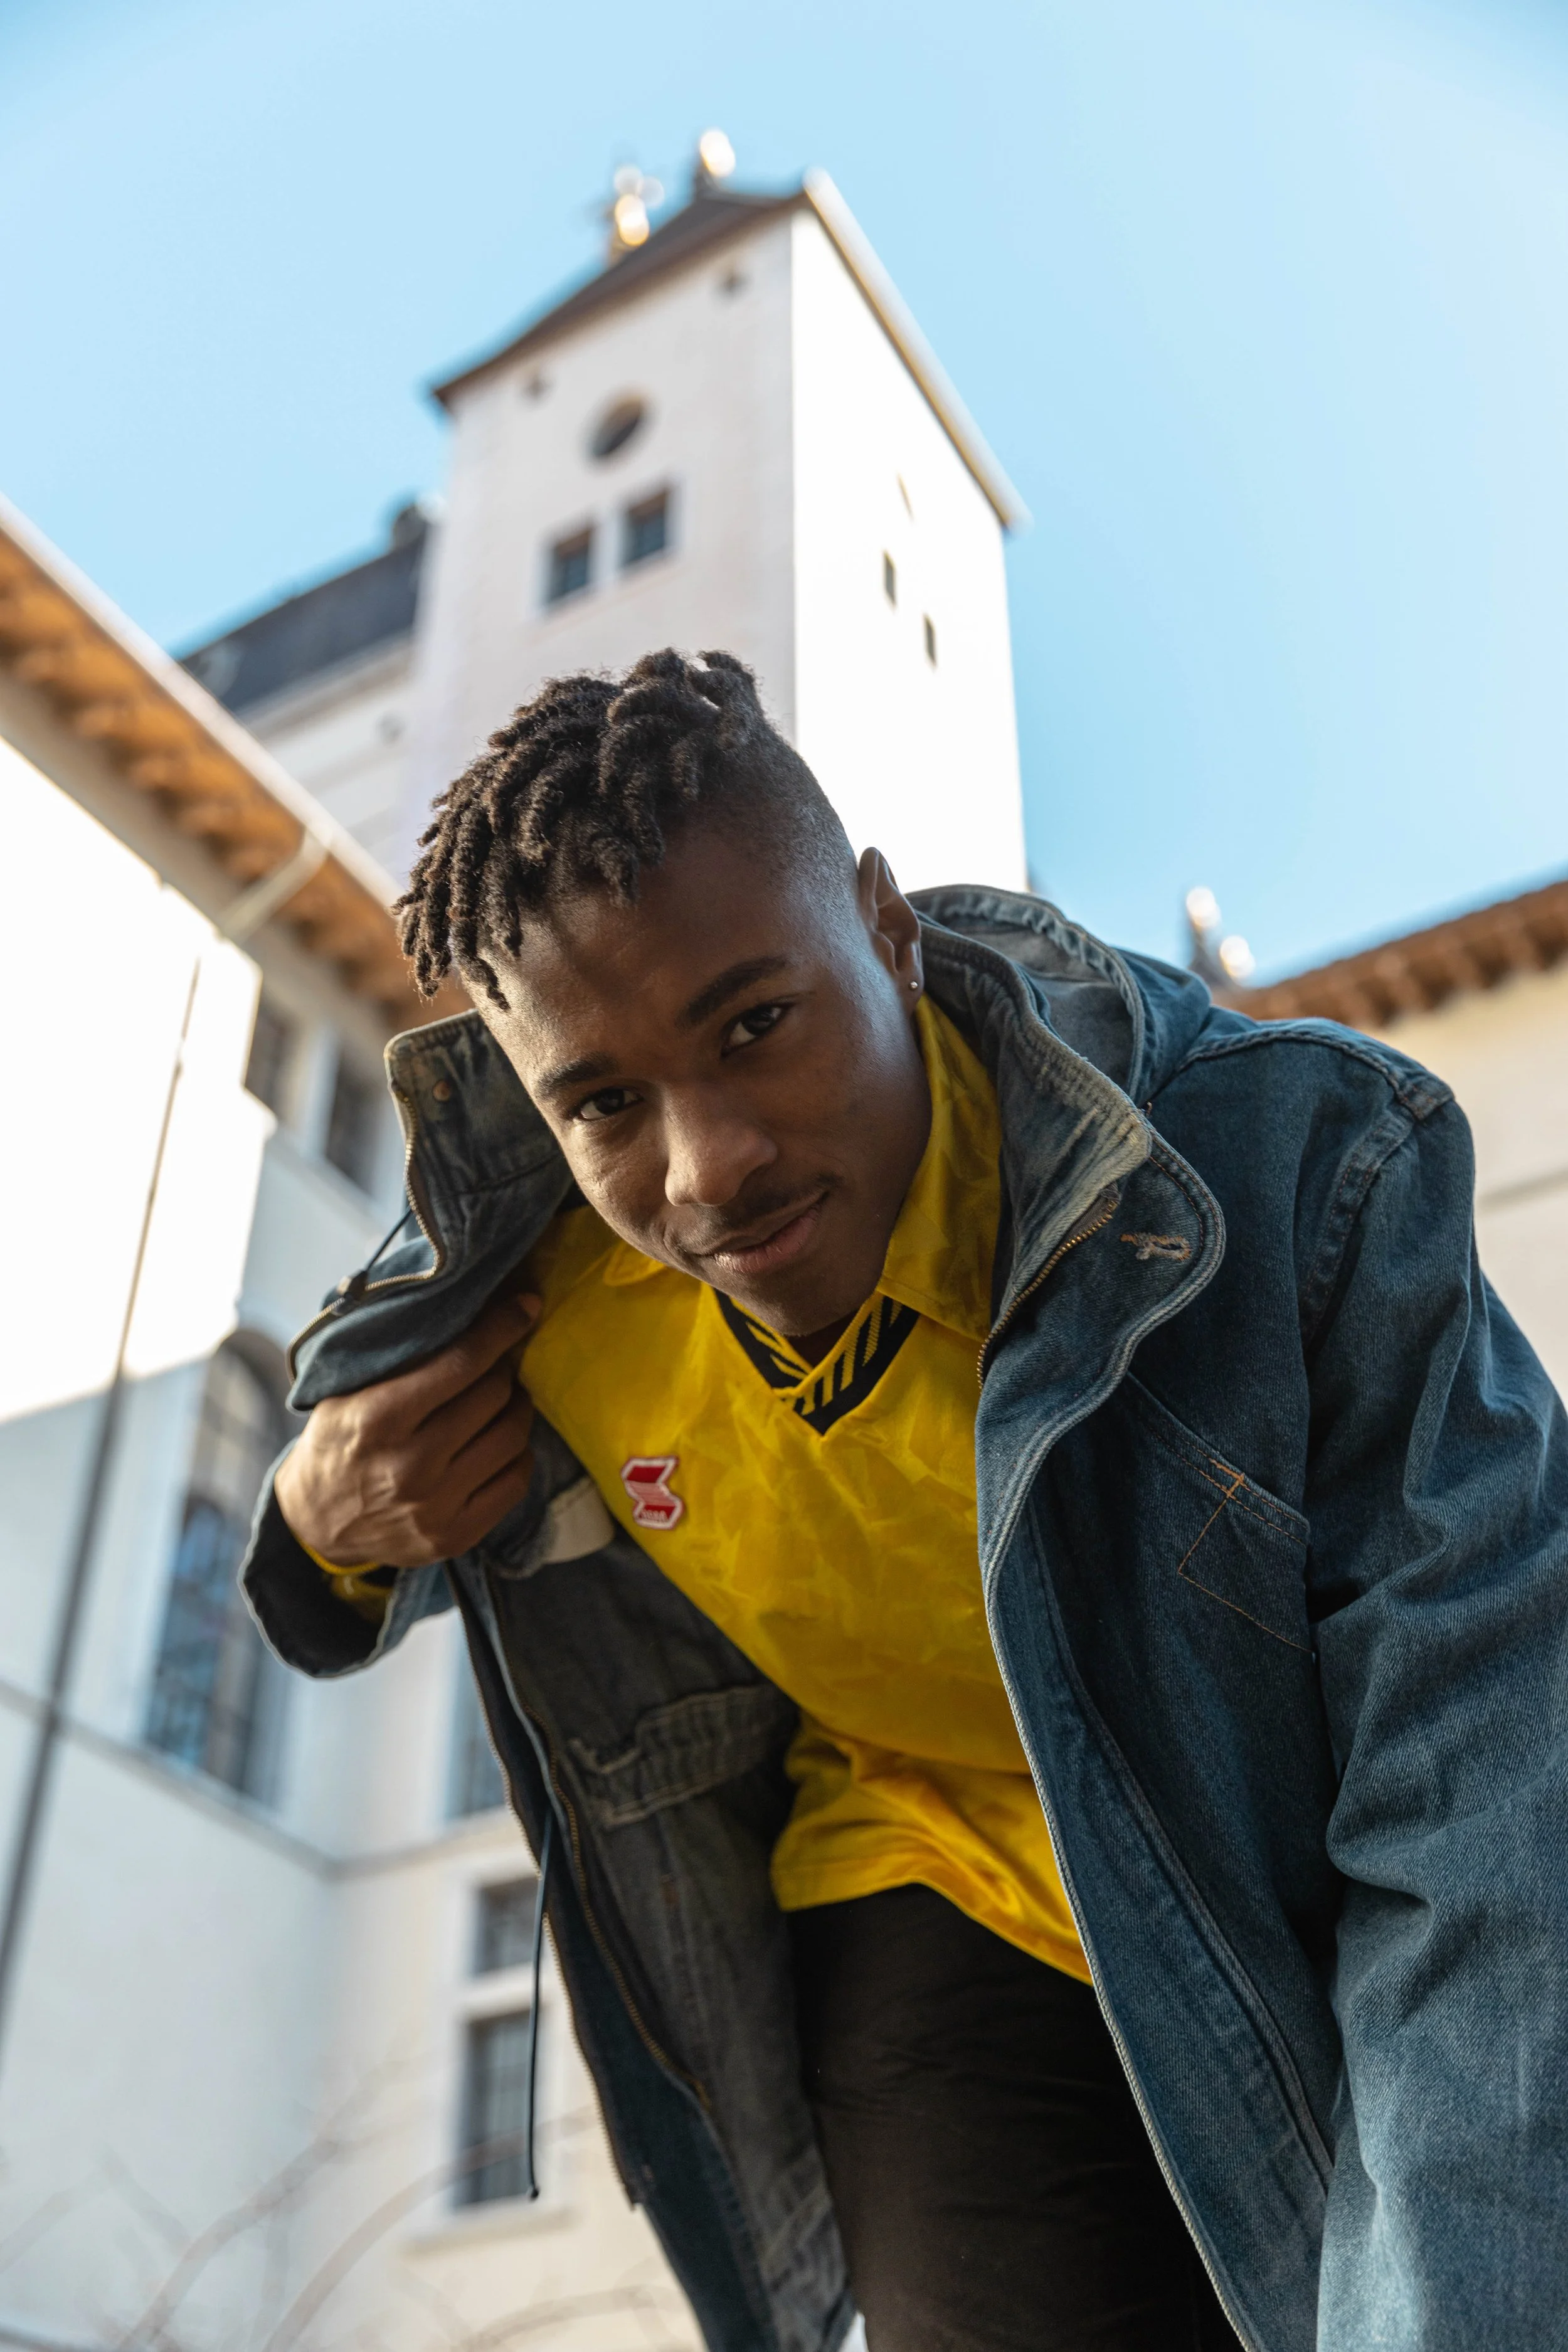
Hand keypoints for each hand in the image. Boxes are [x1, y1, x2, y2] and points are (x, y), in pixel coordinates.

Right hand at [275, 1293, 540, 1569]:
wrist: (316, 1523)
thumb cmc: (338, 1442)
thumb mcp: (346, 1393)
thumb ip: (398, 1358)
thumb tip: (465, 1308)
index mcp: (378, 1419)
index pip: (461, 1362)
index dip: (502, 1328)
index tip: (526, 1305)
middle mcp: (410, 1465)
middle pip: (493, 1396)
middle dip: (503, 1370)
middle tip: (498, 1364)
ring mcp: (435, 1506)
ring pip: (511, 1437)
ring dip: (517, 1408)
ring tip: (505, 1399)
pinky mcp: (455, 1536)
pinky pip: (515, 1481)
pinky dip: (518, 1453)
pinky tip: (503, 1440)